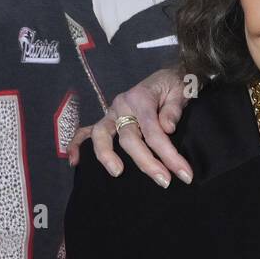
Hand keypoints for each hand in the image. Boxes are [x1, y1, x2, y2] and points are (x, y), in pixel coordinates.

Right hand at [67, 67, 191, 186]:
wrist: (167, 77)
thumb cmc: (174, 86)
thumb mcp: (181, 91)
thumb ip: (173, 109)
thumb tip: (167, 128)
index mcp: (141, 98)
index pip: (153, 131)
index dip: (168, 154)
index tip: (184, 173)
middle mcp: (122, 106)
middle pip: (129, 138)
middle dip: (146, 162)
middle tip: (164, 181)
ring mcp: (112, 113)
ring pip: (101, 135)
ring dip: (106, 155)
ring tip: (117, 173)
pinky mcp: (108, 121)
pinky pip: (85, 132)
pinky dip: (77, 145)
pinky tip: (75, 162)